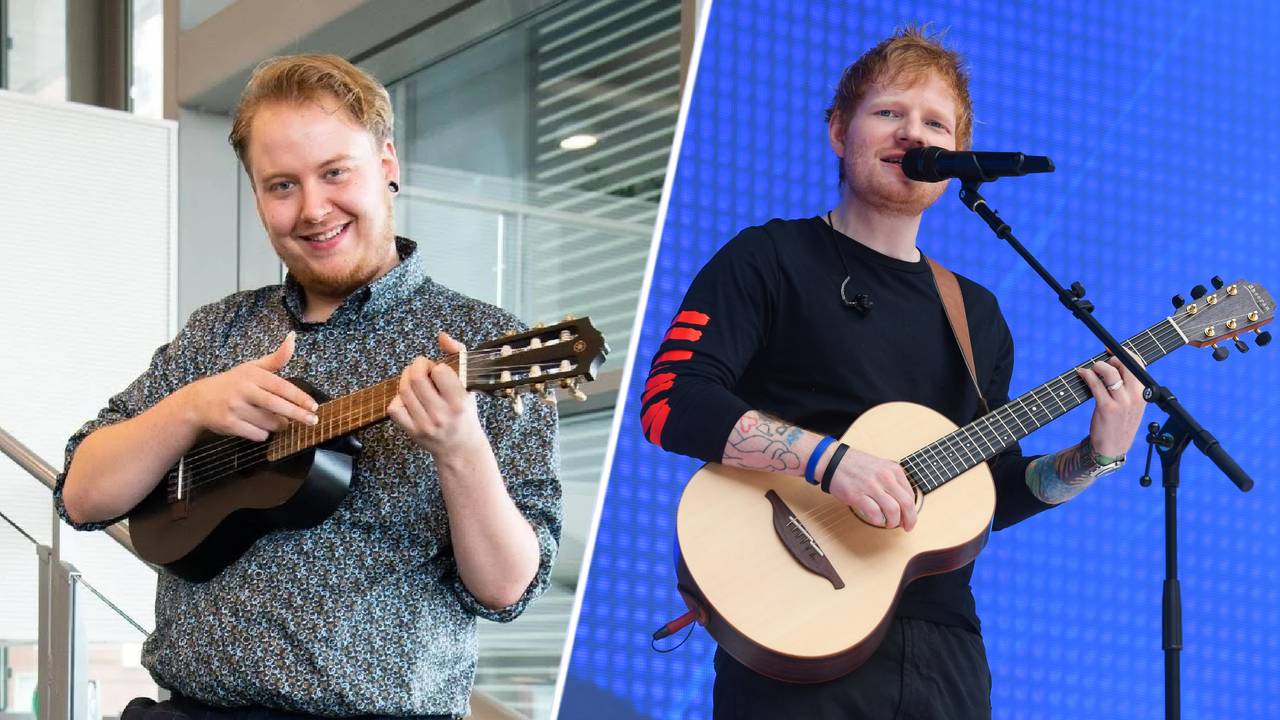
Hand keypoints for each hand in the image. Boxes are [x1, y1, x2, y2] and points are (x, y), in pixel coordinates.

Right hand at [180, 331, 318, 441]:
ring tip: (278, 421)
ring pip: (268, 423)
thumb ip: (276, 358)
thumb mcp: (253, 368)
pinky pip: (257, 434)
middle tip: (312, 421)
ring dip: (278, 425)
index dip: (300, 397)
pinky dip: (263, 434)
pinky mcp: (229, 424)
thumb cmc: (232, 383)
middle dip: (297, 414)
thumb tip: (293, 337)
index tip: (314, 406)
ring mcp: (235, 407)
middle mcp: (243, 390)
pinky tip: (259, 427)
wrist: (198, 401)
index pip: (282, 387)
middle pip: (276, 405)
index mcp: (253, 375)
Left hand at [387, 332, 487, 454]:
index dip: (437, 367)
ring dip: (406, 379)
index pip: (439, 371)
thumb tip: (441, 336)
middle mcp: (442, 414)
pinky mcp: (412, 431)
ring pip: (403, 391)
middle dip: (417, 367)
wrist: (460, 447)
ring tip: (415, 381)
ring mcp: (425, 424)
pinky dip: (398, 399)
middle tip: (422, 369)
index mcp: (459, 401)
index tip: (440, 372)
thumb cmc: (464, 412)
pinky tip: (409, 399)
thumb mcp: (469, 384)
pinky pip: (395, 408)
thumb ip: (458, 355)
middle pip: (416, 378)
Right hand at [825, 447, 917, 530]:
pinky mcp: (857, 495)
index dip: (912, 510)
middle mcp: (885, 477)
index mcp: (893, 470)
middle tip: (907, 527)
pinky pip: (875, 514)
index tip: (909, 517)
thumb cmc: (856, 465)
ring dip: (893, 522)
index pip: (911, 495)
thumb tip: (903, 505)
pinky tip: (877, 519)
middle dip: (910, 520)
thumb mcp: (881, 467)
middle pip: (907, 504)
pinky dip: (879, 521)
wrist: (833, 461)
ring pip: (893, 511)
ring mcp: (871, 486)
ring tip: (889, 523)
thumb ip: (893, 482)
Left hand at [1076, 352, 1146, 457]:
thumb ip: (1128, 386)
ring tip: (1091, 369)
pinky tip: (1082, 374)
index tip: (1110, 348)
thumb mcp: (1131, 404)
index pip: (1138, 364)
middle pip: (1124, 364)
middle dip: (1110, 358)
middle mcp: (1135, 396)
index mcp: (1143, 393)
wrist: (1113, 447)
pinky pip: (1095, 384)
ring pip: (1109, 372)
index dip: (1123, 352)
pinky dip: (1087, 375)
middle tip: (1100, 363)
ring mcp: (1122, 402)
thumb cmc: (1119, 423)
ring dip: (1097, 366)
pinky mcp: (1106, 408)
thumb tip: (1113, 363)